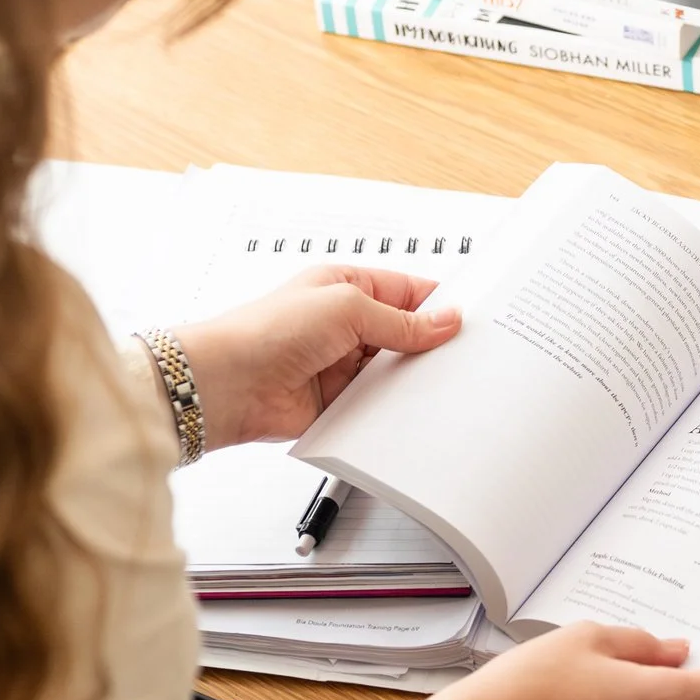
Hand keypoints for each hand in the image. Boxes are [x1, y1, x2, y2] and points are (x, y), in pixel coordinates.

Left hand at [173, 265, 460, 449]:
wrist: (227, 384)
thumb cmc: (268, 330)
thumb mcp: (347, 308)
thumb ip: (400, 321)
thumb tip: (444, 319)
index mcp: (348, 286)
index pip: (409, 292)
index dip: (441, 305)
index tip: (472, 321)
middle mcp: (346, 324)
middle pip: (406, 335)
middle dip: (431, 347)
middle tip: (465, 358)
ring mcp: (342, 365)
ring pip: (395, 373)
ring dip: (411, 381)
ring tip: (443, 386)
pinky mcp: (338, 403)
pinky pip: (377, 407)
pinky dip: (393, 411)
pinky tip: (412, 412)